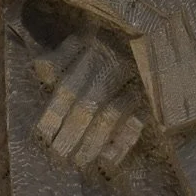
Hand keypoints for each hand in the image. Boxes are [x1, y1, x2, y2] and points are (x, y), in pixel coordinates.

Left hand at [32, 32, 144, 172]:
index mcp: (93, 50)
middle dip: (72, 132)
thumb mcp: (85, 38)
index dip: (55, 113)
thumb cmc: (111, 40)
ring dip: (93, 141)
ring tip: (80, 163)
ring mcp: (136, 81)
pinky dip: (123, 143)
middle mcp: (114, 65)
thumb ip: (62, 56)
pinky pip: (137, 123)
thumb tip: (41, 70)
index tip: (42, 136)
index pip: (69, 86)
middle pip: (89, 104)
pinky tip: (108, 161)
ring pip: (111, 115)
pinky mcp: (153, 96)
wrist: (154, 32)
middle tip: (58, 155)